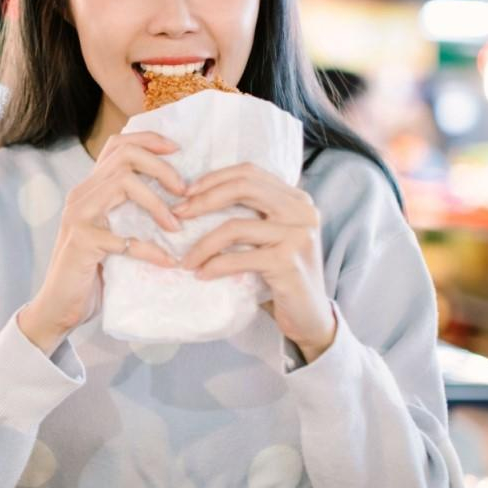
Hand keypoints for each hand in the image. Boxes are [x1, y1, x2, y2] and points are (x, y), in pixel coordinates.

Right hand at [18, 131, 185, 355]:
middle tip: (184, 190)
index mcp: (90, 189)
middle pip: (124, 157)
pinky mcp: (82, 242)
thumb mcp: (111, 232)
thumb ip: (128, 212)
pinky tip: (167, 262)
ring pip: (123, 184)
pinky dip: (151, 250)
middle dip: (161, 167)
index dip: (148, 140)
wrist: (56, 308)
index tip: (178, 150)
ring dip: (157, 203)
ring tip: (176, 225)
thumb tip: (177, 199)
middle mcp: (81, 195)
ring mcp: (78, 216)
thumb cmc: (90, 272)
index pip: (117, 145)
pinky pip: (124, 239)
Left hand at [174, 162, 335, 362]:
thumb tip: (197, 195)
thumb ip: (252, 212)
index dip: (215, 178)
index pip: (250, 172)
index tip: (187, 192)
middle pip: (243, 188)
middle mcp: (302, 211)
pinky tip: (201, 273)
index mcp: (296, 198)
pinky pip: (238, 258)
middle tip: (178, 214)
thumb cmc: (281, 272)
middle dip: (204, 200)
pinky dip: (214, 265)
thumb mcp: (271, 235)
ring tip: (186, 259)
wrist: (310, 315)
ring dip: (202, 244)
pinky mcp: (288, 262)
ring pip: (236, 226)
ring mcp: (298, 236)